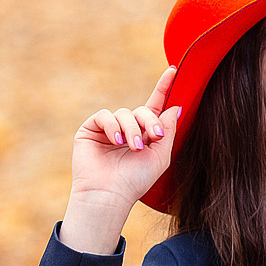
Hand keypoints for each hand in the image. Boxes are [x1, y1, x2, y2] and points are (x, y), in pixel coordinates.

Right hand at [71, 65, 182, 209]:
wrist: (109, 194)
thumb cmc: (135, 181)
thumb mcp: (160, 156)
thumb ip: (168, 130)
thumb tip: (175, 107)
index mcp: (145, 136)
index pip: (155, 108)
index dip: (164, 89)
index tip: (174, 70)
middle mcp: (127, 129)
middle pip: (143, 110)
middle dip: (150, 122)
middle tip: (154, 137)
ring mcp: (108, 129)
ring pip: (125, 113)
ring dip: (132, 128)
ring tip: (133, 147)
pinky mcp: (91, 129)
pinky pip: (105, 115)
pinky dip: (113, 126)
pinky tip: (117, 141)